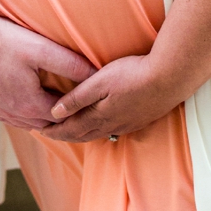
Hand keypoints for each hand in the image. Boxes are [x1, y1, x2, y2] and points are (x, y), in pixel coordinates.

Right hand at [0, 12, 97, 131]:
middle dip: (63, 116)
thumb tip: (96, 74)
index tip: (91, 100)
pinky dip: (23, 111)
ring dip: (42, 115)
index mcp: (29, 104)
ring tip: (59, 102)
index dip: (79, 109)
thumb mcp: (41, 49)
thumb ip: (70, 63)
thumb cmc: (0, 40)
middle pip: (46, 124)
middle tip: (80, 105)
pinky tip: (28, 97)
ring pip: (26, 122)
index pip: (64, 117)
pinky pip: (9, 115)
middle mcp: (11, 113)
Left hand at [44, 53, 183, 143]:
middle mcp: (113, 126)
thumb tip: (54, 113)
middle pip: (83, 136)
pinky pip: (115, 130)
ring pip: (99, 134)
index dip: (54, 131)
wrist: (171, 77)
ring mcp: (128, 124)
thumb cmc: (133, 75)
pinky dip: (101, 130)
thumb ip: (76, 98)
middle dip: (65, 135)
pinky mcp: (141, 119)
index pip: (70, 129)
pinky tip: (104, 125)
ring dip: (83, 134)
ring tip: (73, 131)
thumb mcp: (99, 82)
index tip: (40, 131)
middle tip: (51, 134)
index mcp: (99, 118)